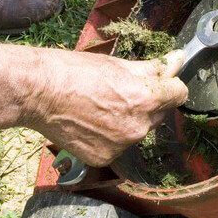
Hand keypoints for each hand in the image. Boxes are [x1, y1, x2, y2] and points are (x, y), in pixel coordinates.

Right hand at [23, 50, 187, 166]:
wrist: (38, 92)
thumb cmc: (75, 72)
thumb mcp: (119, 64)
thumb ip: (153, 68)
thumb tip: (178, 60)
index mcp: (146, 99)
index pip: (179, 94)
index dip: (170, 85)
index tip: (162, 82)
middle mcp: (138, 126)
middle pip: (159, 113)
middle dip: (148, 103)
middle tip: (121, 91)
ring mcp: (121, 145)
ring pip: (138, 130)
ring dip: (129, 120)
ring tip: (101, 106)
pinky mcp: (104, 158)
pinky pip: (118, 146)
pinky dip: (109, 136)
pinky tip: (91, 122)